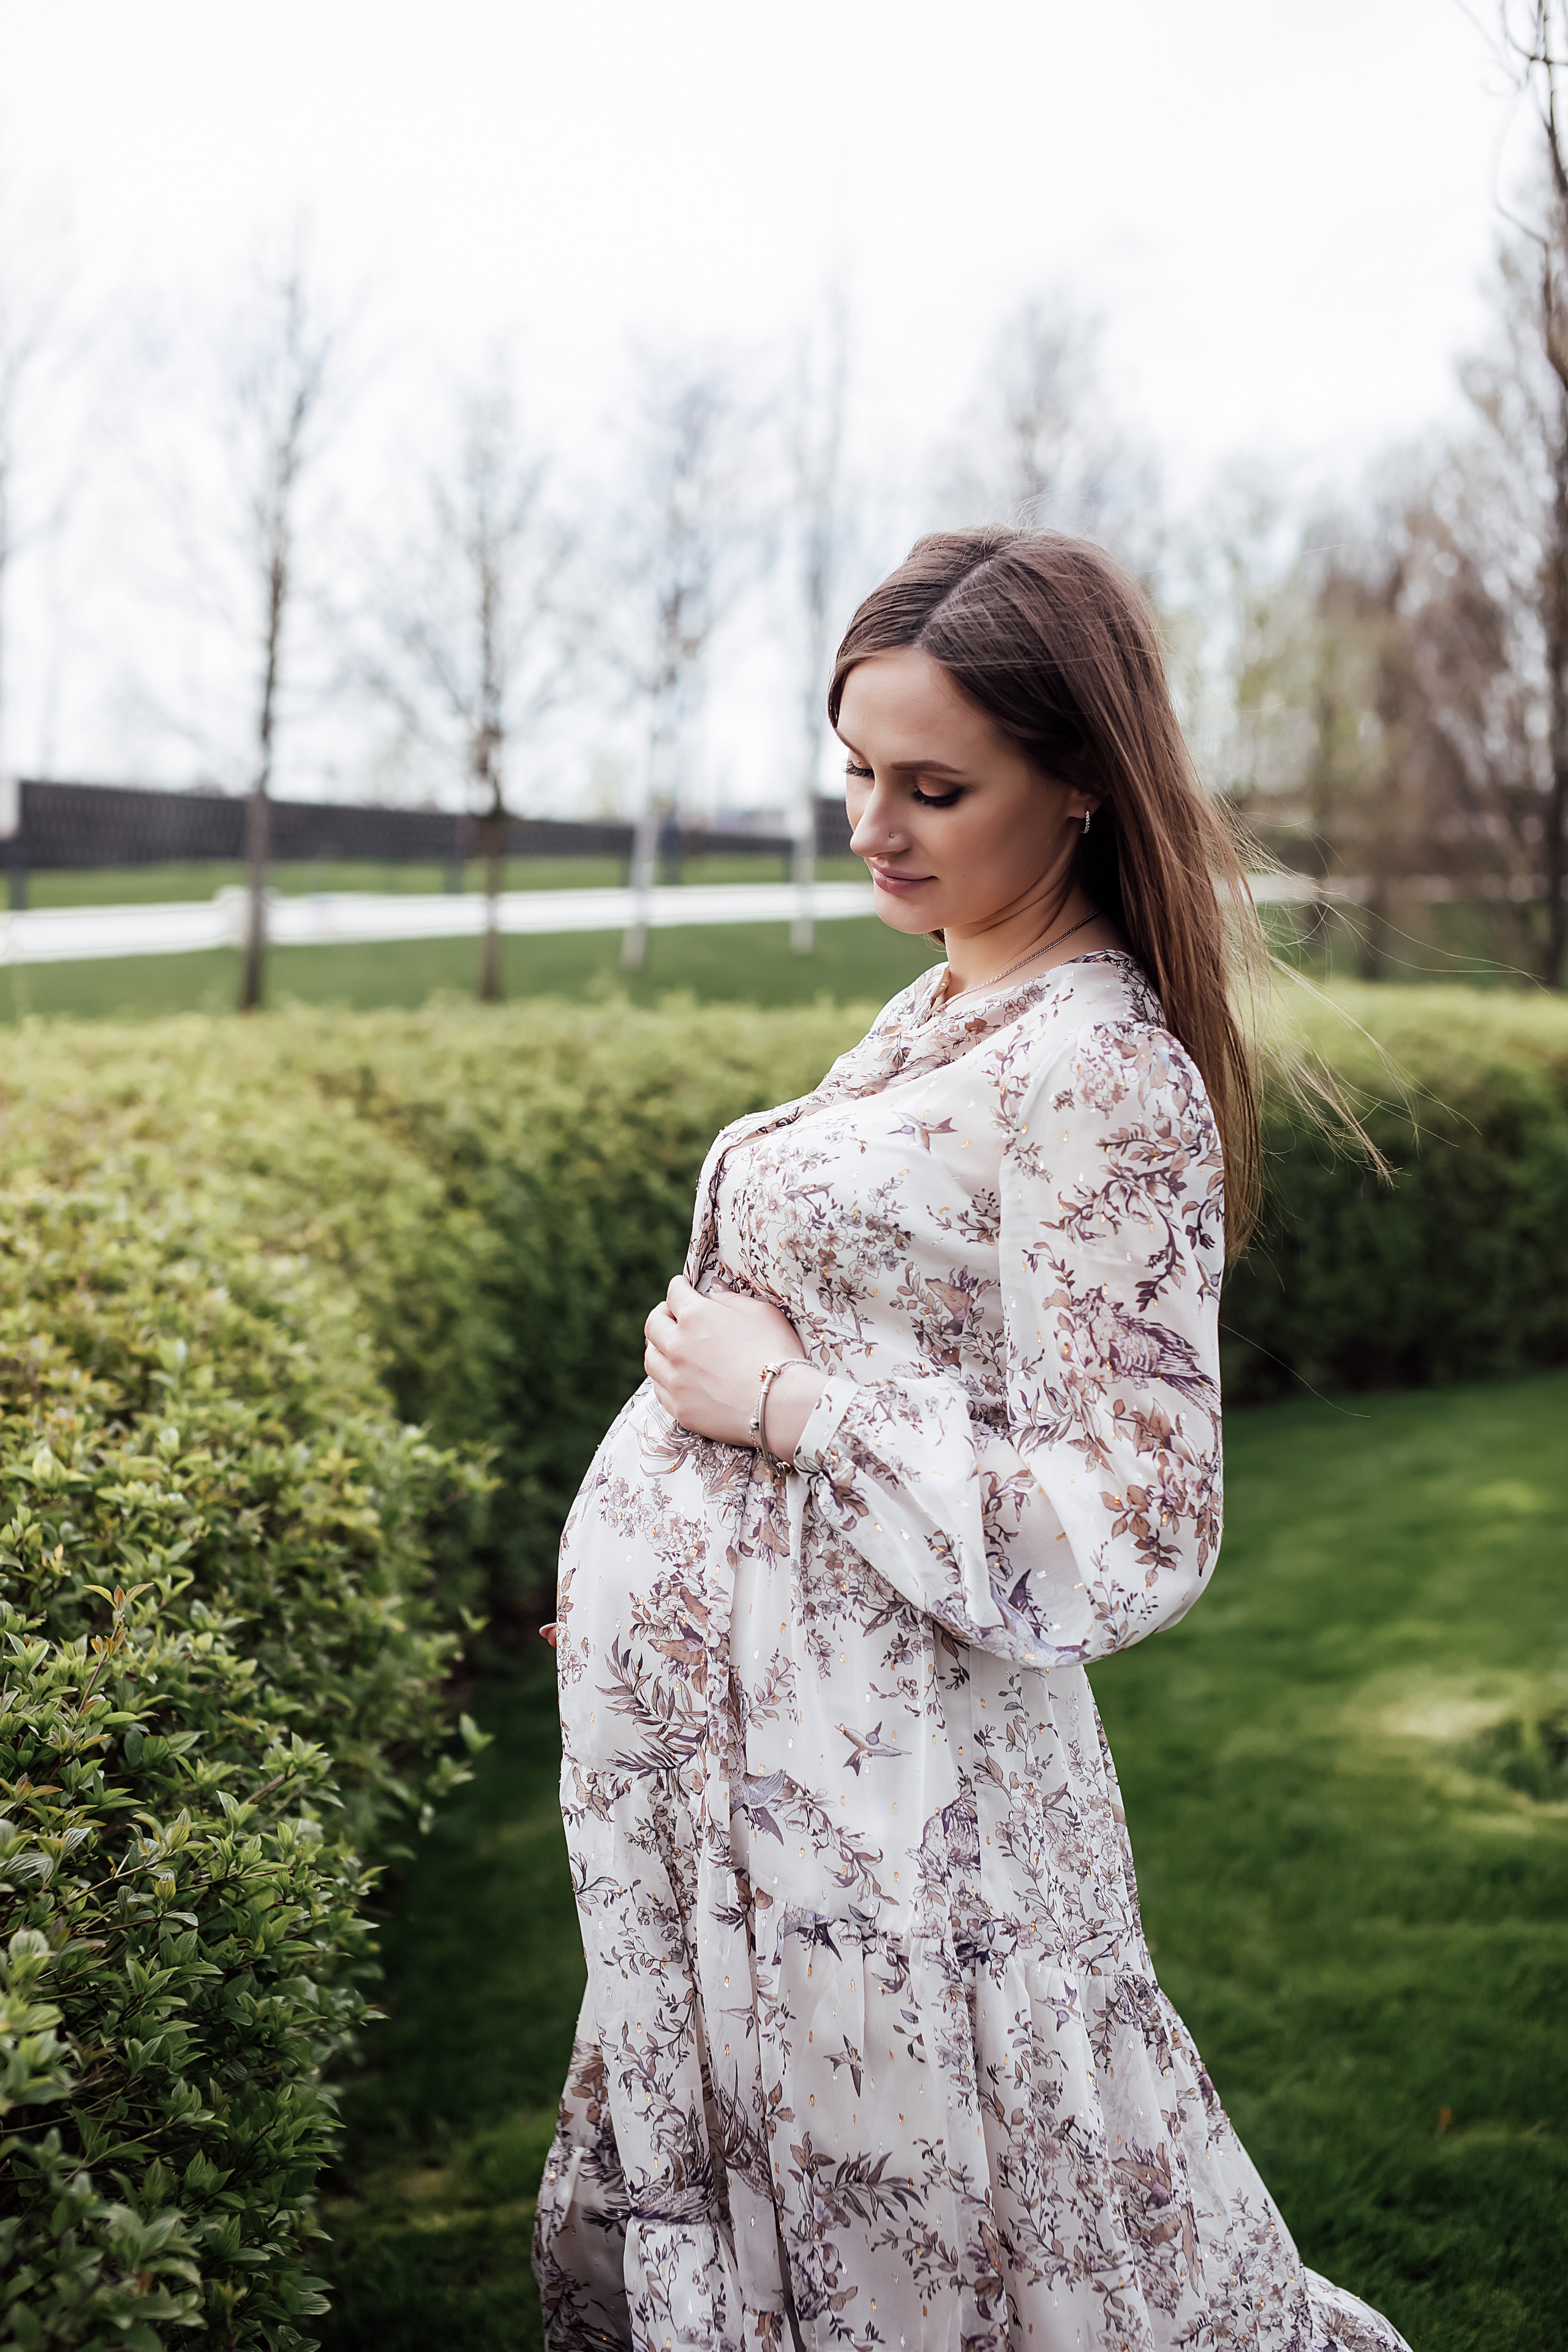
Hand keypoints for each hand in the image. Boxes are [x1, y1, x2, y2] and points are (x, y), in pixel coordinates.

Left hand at [643, 1276, 823, 1452]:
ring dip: (657, 1347)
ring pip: (650, 1358)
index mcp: (696, 1316)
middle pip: (653, 1324)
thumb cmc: (776, 1353)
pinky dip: (664, 1377)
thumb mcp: (762, 1313)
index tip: (681, 1286)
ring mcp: (675, 1380)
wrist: (780, 1404)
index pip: (675, 1293)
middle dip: (662, 1314)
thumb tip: (713, 1292)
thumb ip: (731, 1300)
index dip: (679, 1287)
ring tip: (667, 1346)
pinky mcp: (680, 1408)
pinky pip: (659, 1389)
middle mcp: (677, 1346)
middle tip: (670, 1314)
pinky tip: (674, 1376)